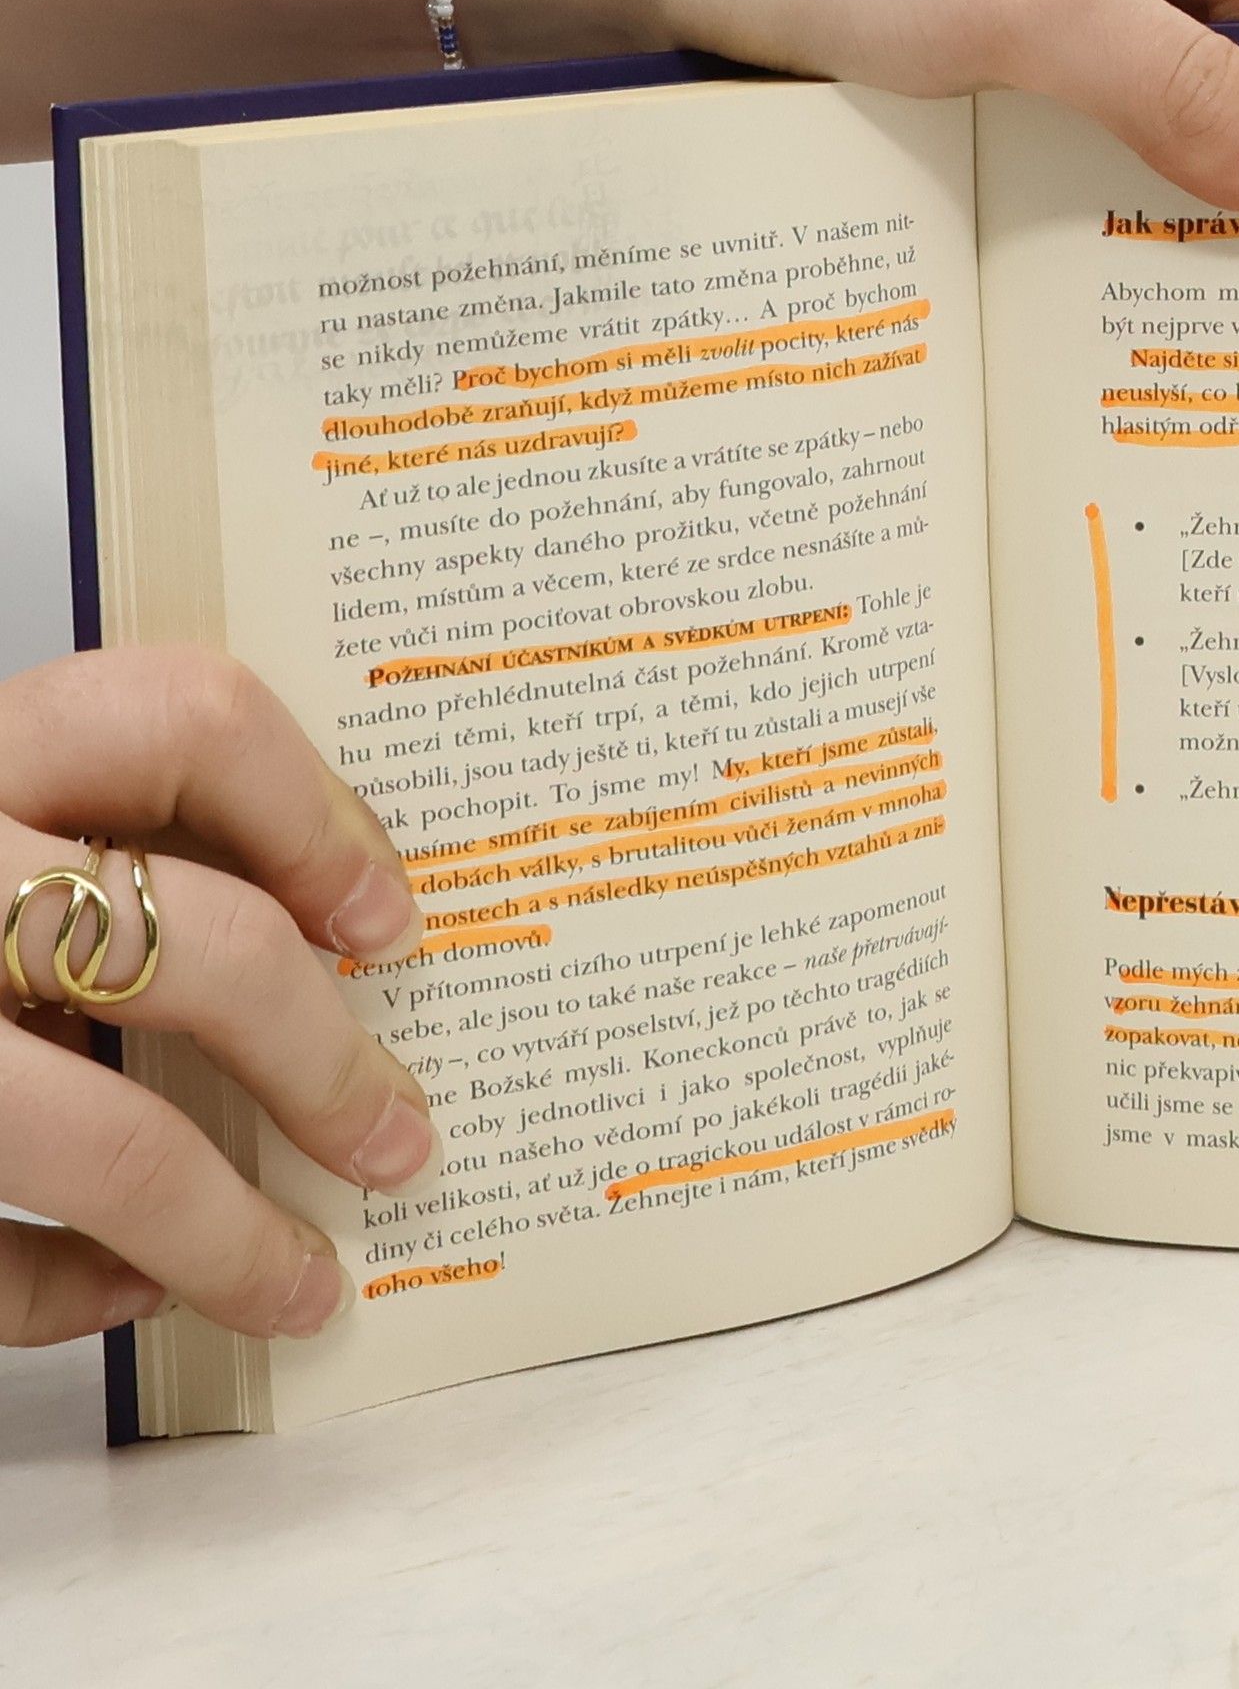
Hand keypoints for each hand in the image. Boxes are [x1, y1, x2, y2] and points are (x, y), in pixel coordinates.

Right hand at [0, 649, 434, 1346]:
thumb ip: (94, 838)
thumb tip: (337, 940)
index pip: (181, 716)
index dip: (317, 816)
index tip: (388, 922)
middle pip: (189, 942)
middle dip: (323, 1061)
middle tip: (400, 1139)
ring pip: (100, 1138)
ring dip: (230, 1233)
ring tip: (310, 1285)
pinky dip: (69, 1290)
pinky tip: (129, 1291)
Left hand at [463, 0, 1238, 213]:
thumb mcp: (1010, 1)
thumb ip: (1175, 84)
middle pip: (1187, 17)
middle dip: (1190, 138)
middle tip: (1209, 269)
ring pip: (1101, 56)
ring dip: (1106, 152)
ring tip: (1119, 264)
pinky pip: (1024, 70)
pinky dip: (1034, 141)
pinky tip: (1032, 221)